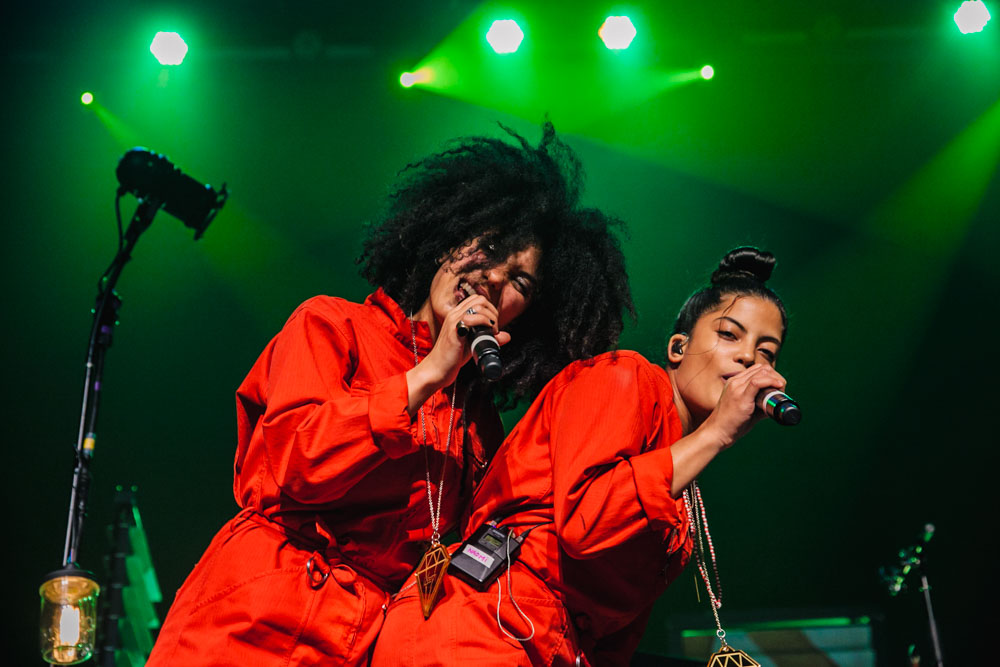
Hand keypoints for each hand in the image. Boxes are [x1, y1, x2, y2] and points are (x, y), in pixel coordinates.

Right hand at [406, 294, 507, 415]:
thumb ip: (488, 337)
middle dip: (493, 312)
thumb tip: (507, 336)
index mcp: (456, 315)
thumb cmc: (453, 357)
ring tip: (492, 332)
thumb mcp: (473, 344)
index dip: (490, 310)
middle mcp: (454, 314)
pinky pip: (472, 317)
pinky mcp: (454, 330)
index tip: (493, 326)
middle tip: (494, 329)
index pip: (477, 300)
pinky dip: (485, 322)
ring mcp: (453, 321)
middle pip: (480, 299)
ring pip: (478, 305)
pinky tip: (488, 333)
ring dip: (491, 317)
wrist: (438, 369)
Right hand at [702, 365, 786, 448]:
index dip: (772, 375)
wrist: (717, 432)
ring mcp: (737, 387)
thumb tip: (774, 406)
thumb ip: (759, 405)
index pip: (757, 369)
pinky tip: (778, 386)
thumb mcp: (745, 409)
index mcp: (735, 382)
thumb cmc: (731, 424)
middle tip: (782, 389)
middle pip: (762, 368)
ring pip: (761, 372)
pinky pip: (757, 382)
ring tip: (781, 389)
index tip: (779, 386)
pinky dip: (770, 382)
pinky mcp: (740, 396)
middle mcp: (735, 381)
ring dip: (776, 379)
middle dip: (776, 376)